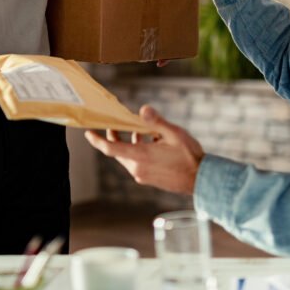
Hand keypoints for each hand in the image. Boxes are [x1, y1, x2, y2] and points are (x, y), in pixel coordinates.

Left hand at [84, 105, 204, 194]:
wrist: (202, 179)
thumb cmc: (189, 156)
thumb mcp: (174, 134)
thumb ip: (156, 122)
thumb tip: (142, 109)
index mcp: (140, 157)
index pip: (110, 148)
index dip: (97, 140)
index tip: (88, 133)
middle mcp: (138, 169)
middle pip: (118, 152)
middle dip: (115, 137)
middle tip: (116, 124)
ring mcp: (144, 176)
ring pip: (129, 157)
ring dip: (131, 143)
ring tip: (142, 130)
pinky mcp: (150, 179)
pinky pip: (138, 163)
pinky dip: (139, 151)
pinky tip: (153, 142)